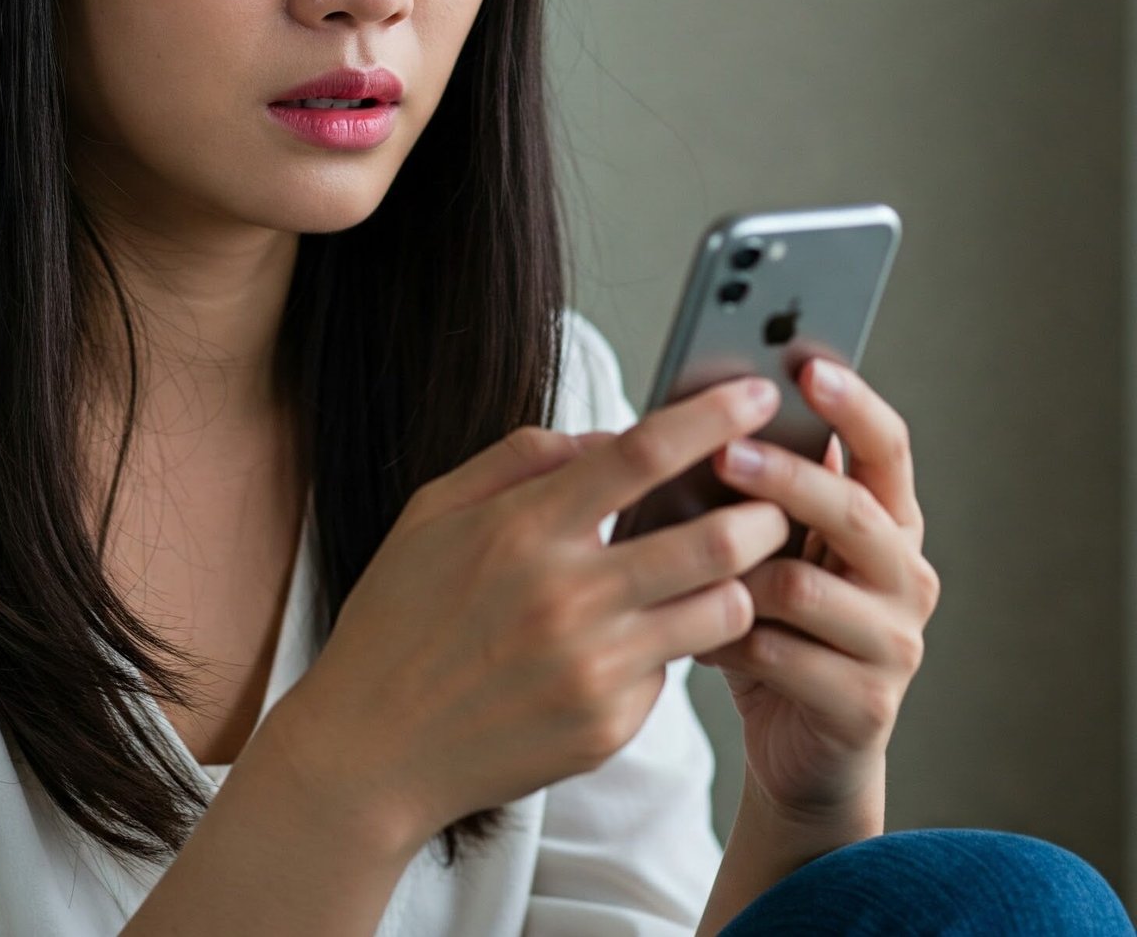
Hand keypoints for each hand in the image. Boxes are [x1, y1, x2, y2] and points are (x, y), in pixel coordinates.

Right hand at [269, 377, 790, 853]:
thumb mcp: (432, 512)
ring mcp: (593, 668)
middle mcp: (568, 597)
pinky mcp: (609, 727)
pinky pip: (671, 672)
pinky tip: (628, 644)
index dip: (713, 416)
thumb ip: (520, 459)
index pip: (642, 454)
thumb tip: (604, 439)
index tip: (758, 395)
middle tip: (773, 502)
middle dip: (766, 512)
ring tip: (712, 573)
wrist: (371, 749)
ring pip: (721, 612)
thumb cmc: (398, 618)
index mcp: (523, 529)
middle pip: (715, 540)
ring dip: (734, 584)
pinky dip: (665, 648)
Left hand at [694, 358, 940, 819]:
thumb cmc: (771, 625)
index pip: (888, 448)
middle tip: (722, 453)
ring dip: (736, 577)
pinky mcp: (866, 703)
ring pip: (806, 587)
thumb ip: (759, 492)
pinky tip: (695, 639)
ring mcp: (896, 643)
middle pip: (852, 510)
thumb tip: (706, 408)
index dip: (854, 404)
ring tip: (685, 572)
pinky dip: (727, 642)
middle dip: (784, 477)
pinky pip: (780, 654)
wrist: (797, 746)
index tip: (807, 363)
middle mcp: (906, 576)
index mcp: (887, 524)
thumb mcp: (768, 548)